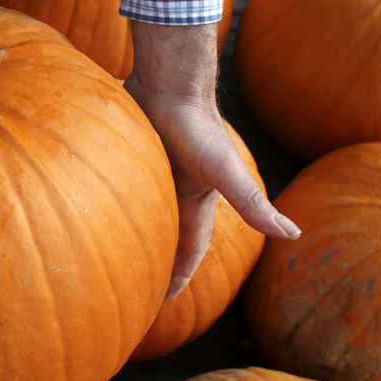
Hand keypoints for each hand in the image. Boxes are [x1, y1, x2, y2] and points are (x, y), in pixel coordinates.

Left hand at [124, 20, 299, 300]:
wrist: (167, 82)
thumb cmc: (197, 127)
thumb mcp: (225, 172)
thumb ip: (253, 204)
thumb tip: (293, 234)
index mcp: (197, 200)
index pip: (190, 248)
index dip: (181, 273)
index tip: (165, 298)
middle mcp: (175, 188)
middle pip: (163, 233)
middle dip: (154, 259)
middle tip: (134, 287)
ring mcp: (152, 172)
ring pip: (138, 211)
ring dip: (129, 231)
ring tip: (106, 255)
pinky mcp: (129, 155)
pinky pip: (118, 186)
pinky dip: (108, 202)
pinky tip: (87, 210)